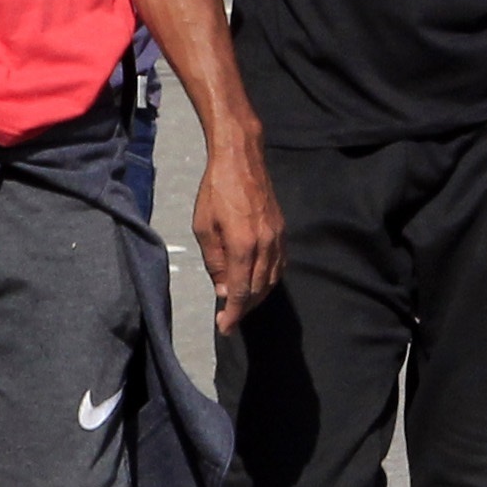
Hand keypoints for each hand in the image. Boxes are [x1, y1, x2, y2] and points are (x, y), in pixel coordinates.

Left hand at [189, 147, 284, 328]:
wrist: (241, 158)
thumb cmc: (216, 190)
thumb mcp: (204, 228)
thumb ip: (215, 262)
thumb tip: (223, 288)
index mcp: (244, 246)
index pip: (240, 291)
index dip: (232, 314)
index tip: (224, 328)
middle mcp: (266, 245)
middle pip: (258, 290)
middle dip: (243, 309)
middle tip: (228, 319)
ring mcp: (278, 238)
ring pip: (272, 280)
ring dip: (256, 297)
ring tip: (240, 304)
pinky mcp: (282, 231)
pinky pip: (279, 265)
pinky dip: (268, 280)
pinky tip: (256, 282)